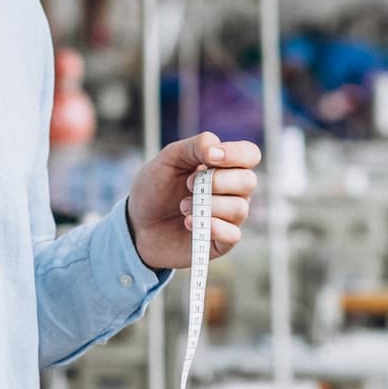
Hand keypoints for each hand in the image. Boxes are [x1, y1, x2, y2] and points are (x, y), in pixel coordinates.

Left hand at [125, 132, 261, 269]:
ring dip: (208, 205)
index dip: (236, 154)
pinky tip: (189, 223)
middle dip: (218, 181)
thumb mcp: (168, 159)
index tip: (210, 158)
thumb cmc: (155, 189)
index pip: (249, 155)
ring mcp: (228, 217)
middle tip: (188, 184)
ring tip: (182, 207)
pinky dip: (212, 227)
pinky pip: (232, 235)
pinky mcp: (220, 242)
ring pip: (239, 208)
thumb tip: (217, 150)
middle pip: (248, 181)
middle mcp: (232, 191)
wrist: (137, 224)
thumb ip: (194, 146)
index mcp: (223, 166)